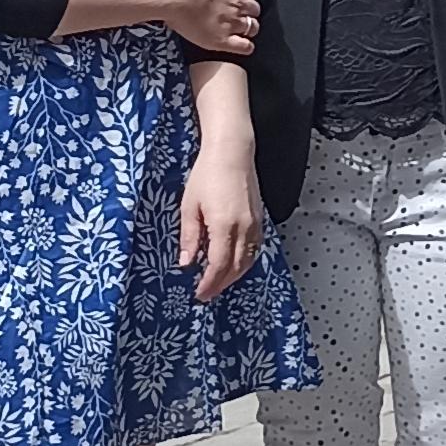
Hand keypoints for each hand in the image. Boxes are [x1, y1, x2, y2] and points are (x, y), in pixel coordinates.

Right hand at [163, 0, 259, 53]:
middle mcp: (237, 4)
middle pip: (254, 9)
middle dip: (250, 11)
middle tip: (244, 14)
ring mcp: (231, 23)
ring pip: (251, 27)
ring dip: (250, 28)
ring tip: (245, 30)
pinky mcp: (222, 39)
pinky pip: (243, 46)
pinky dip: (247, 46)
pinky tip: (245, 46)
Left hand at [177, 150, 261, 301]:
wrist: (231, 152)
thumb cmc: (208, 173)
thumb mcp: (189, 206)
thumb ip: (189, 237)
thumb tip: (186, 262)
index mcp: (224, 226)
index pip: (218, 266)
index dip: (209, 283)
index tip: (199, 293)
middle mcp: (243, 228)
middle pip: (235, 267)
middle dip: (221, 284)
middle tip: (207, 293)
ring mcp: (254, 223)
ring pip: (248, 260)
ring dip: (234, 276)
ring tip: (219, 282)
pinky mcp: (259, 218)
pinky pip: (255, 248)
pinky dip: (245, 261)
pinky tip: (235, 263)